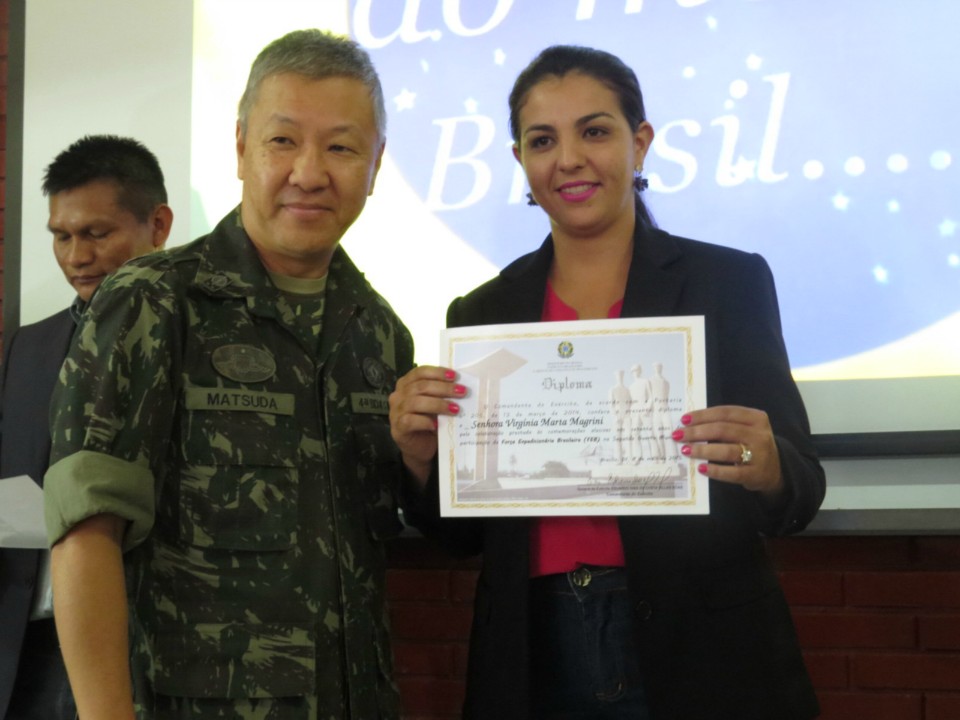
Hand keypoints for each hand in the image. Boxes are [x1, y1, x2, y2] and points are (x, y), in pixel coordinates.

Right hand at [389, 365, 466, 484]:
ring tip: (455, 409)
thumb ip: (442, 394)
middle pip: (420, 386)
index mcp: (406, 384)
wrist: (420, 447)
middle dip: (444, 388)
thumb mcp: (435, 404)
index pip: (420, 372)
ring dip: (438, 404)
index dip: (437, 372)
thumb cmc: (429, 422)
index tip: (455, 376)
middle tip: (462, 392)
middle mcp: (398, 396)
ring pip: (415, 402)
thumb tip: (461, 386)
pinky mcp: (398, 428)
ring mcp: (396, 412)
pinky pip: (410, 421)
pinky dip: (425, 421)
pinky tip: (437, 425)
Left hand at [671, 405, 782, 496]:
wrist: (775, 470)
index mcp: (756, 418)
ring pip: (726, 450)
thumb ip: (724, 424)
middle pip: (723, 430)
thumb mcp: (745, 429)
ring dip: (702, 450)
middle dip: (697, 432)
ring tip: (685, 450)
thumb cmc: (751, 445)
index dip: (703, 415)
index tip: (684, 420)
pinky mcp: (755, 474)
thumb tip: (690, 424)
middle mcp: (759, 434)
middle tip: (678, 436)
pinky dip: (715, 470)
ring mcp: (759, 455)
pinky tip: (701, 468)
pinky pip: (732, 472)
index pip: (725, 412)